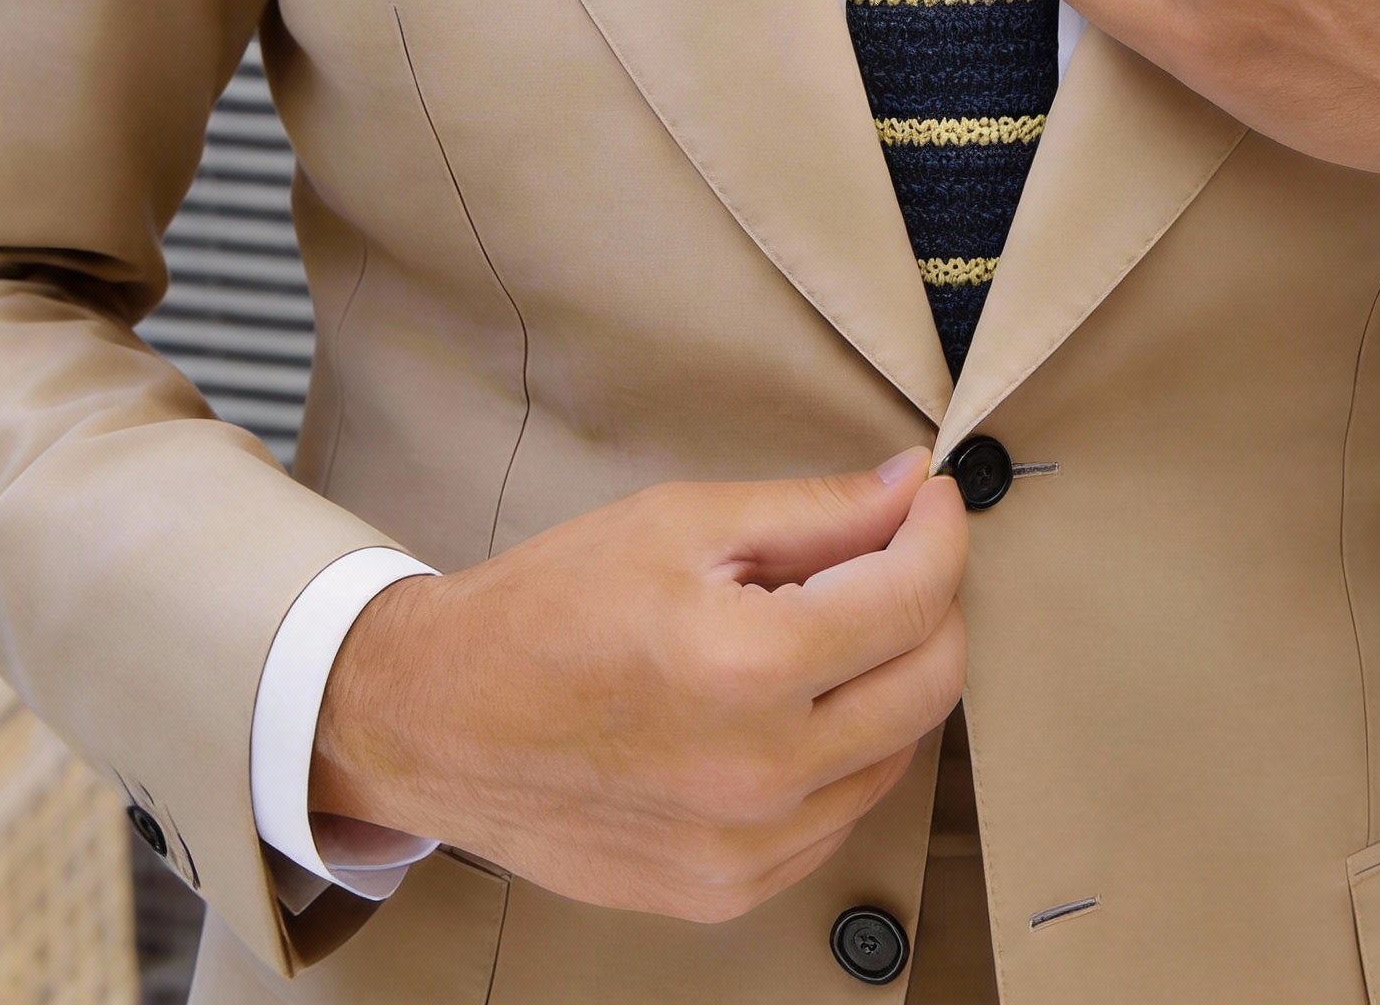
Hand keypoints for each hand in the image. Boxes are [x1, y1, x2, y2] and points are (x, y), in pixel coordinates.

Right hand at [309, 450, 966, 921]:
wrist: (439, 721)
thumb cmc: (547, 608)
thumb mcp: (680, 523)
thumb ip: (814, 511)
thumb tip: (912, 488)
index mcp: (745, 667)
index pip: (914, 596)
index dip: (940, 531)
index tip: (930, 500)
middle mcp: (759, 774)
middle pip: (932, 682)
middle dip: (932, 601)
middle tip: (892, 553)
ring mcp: (747, 850)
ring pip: (898, 752)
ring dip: (889, 677)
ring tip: (822, 627)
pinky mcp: (728, 891)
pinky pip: (839, 814)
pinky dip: (843, 750)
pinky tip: (789, 704)